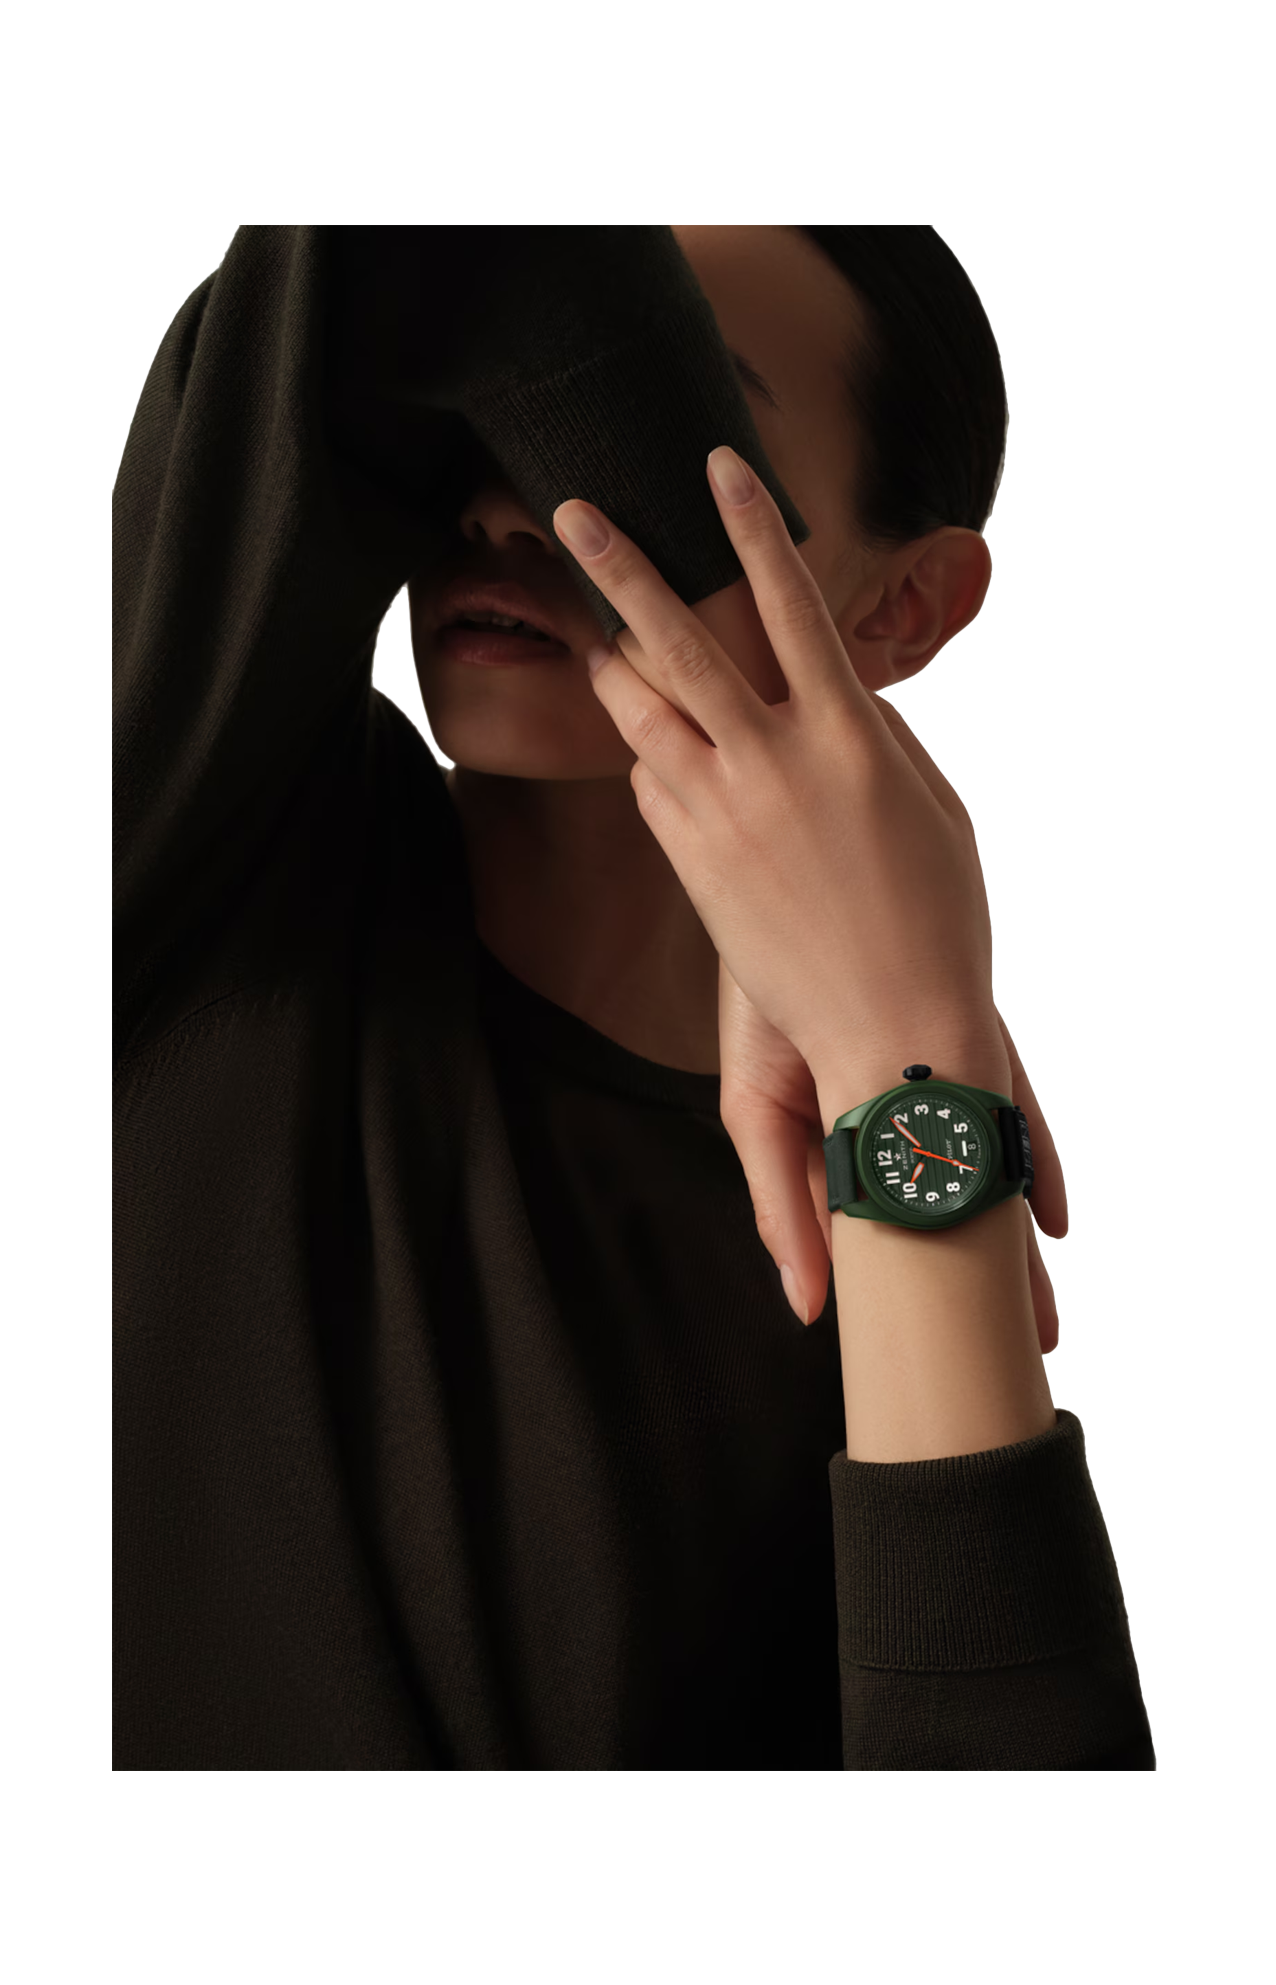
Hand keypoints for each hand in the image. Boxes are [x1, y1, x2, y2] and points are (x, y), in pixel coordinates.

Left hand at [552, 446, 1000, 1097]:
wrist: (892, 1029)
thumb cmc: (932, 917)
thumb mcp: (925, 805)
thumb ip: (871, 733)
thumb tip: (824, 688)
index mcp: (848, 733)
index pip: (790, 602)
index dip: (751, 527)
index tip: (718, 466)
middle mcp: (774, 761)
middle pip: (679, 640)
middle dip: (621, 567)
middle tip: (572, 512)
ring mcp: (723, 814)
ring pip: (642, 713)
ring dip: (613, 664)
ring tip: (595, 636)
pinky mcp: (691, 865)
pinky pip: (651, 786)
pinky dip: (650, 759)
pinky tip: (660, 756)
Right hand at [718, 962, 1065, 1349]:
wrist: (796, 884)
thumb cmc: (761, 996)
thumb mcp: (755, 1111)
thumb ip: (781, 1208)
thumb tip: (808, 1310)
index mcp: (844, 1137)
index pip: (882, 1229)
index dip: (911, 1290)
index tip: (935, 1349)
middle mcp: (901, 1115)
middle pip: (948, 1208)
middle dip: (981, 1279)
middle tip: (1024, 1346)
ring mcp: (941, 1081)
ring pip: (983, 1170)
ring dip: (1011, 1237)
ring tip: (1041, 1308)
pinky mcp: (972, 1040)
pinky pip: (1010, 1107)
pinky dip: (1028, 1159)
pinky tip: (1048, 1214)